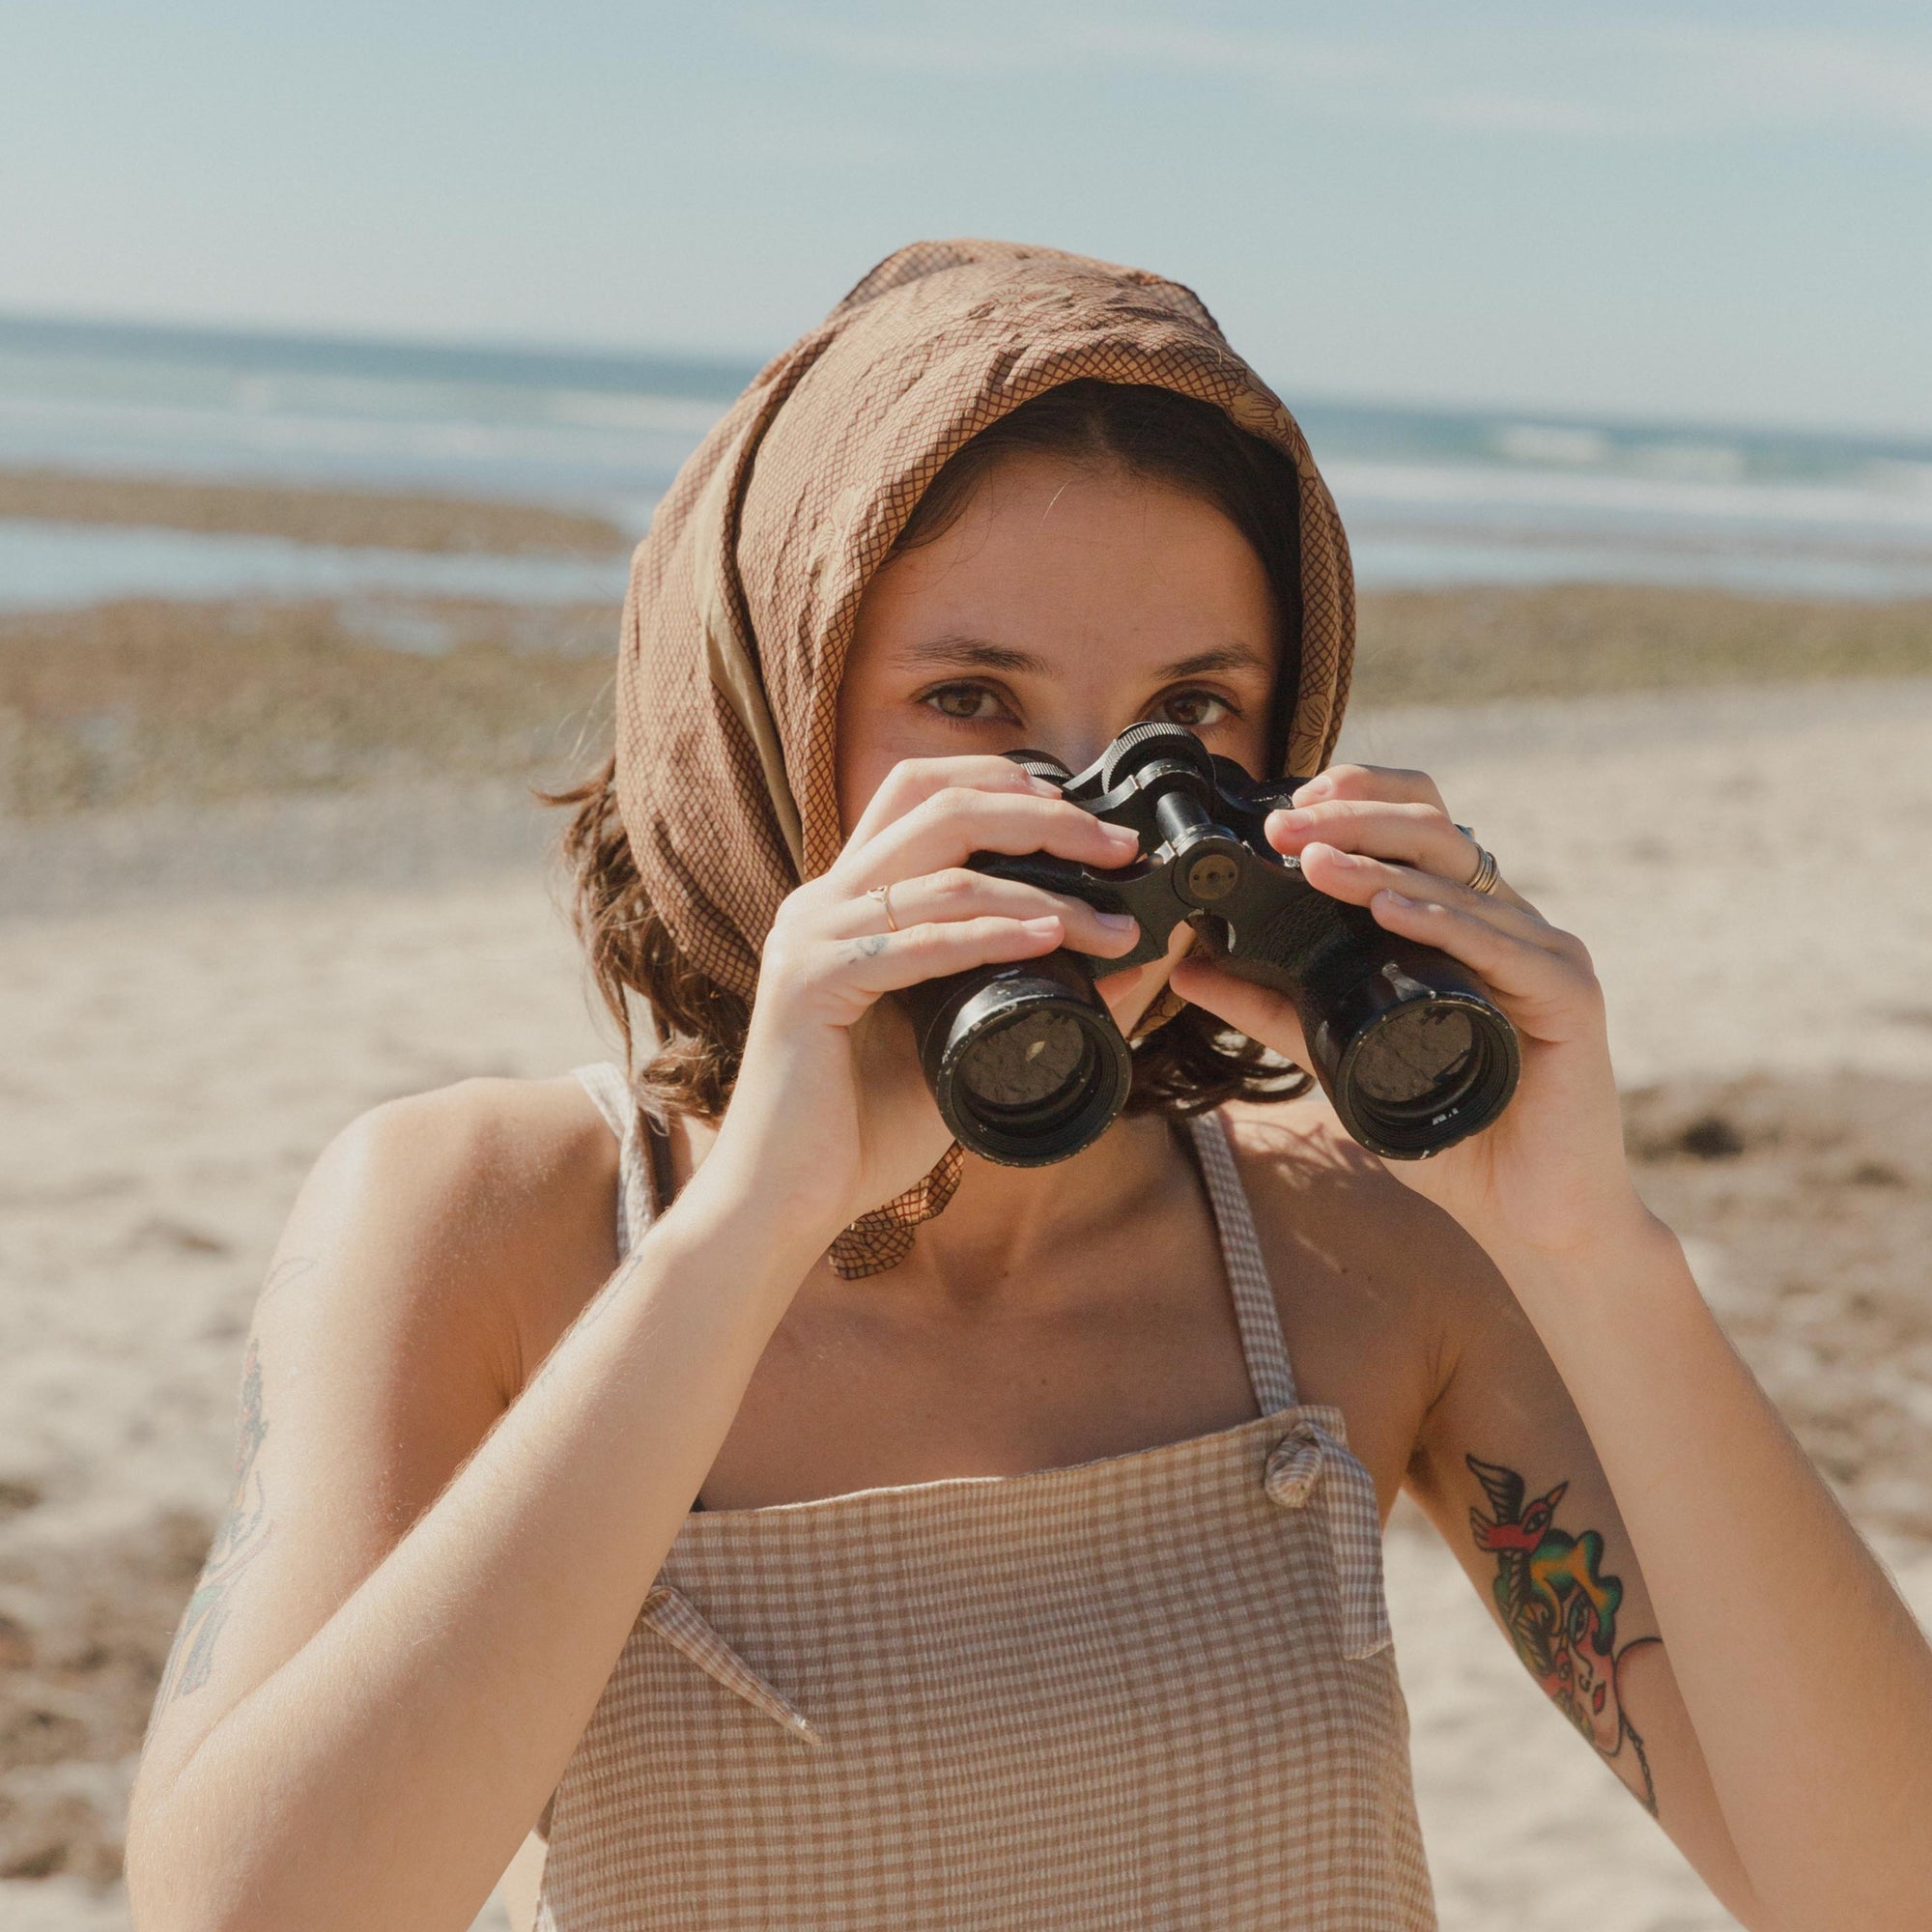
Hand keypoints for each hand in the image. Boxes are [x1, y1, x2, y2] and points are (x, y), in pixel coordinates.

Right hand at [705, 756, 1143, 1252]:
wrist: (782, 1201)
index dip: (1002, 781)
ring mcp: (812, 938)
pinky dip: (991, 936)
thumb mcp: (961, 1043)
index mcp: (849, 900)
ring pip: (944, 876)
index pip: (919, 791)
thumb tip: (1125, 964)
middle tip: (1117, 849)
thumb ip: (1025, 994)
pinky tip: (1048, 940)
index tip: (1083, 815)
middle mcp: (824, 902)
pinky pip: (916, 943)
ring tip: (1111, 928)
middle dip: (1041, 816)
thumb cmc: (860, 1129)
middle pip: (938, 805)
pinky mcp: (810, 986)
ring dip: (1044, 895)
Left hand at [1169, 763, 1645, 1256]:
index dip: (1356, 801)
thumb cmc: (1451, 1132)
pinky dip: (1440, 921)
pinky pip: (1501, 945)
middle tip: (1285, 826)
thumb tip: (1189, 968)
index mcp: (1461, 922)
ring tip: (1313, 860)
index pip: (1415, 828)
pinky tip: (1389, 909)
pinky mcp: (1570, 995)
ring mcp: (1543, 952)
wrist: (1531, 1214)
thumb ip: (1271, 1010)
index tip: (1285, 807)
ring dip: (1377, 864)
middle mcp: (1505, 924)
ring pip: (1456, 880)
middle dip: (1354, 819)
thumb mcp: (1339, 1058)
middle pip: (1433, 832)